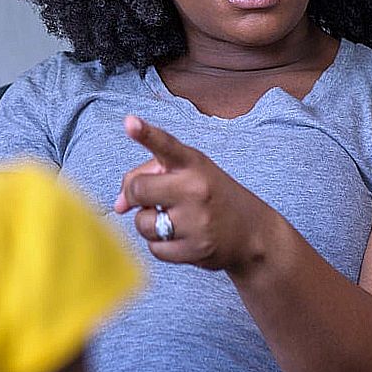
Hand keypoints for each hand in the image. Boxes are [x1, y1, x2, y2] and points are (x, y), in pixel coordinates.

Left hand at [112, 114, 276, 272]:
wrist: (253, 232)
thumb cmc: (211, 196)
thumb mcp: (188, 174)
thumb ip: (148, 176)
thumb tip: (118, 205)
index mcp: (193, 163)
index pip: (166, 145)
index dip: (146, 133)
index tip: (130, 122)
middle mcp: (196, 188)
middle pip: (139, 189)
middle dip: (136, 196)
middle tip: (151, 199)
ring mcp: (197, 220)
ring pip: (142, 223)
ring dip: (149, 224)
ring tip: (174, 219)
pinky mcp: (196, 249)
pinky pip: (154, 249)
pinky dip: (161, 245)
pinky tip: (182, 238)